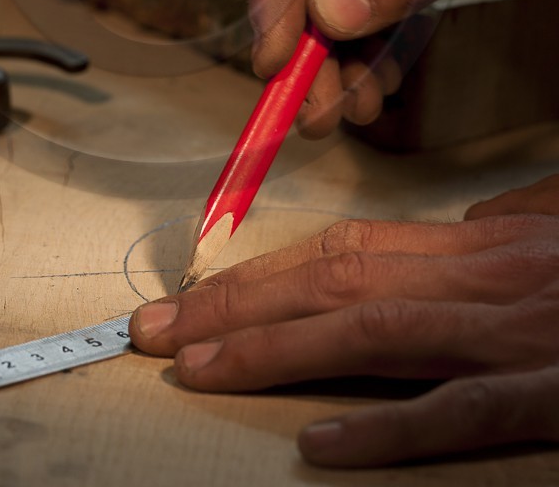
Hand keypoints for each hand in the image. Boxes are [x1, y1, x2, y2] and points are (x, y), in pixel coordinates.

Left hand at [129, 175, 558, 466]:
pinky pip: (465, 410)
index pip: (344, 247)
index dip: (260, 270)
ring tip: (195, 371)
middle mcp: (485, 277)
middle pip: (336, 278)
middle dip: (235, 305)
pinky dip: (391, 428)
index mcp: (481, 244)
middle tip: (152, 334)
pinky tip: (319, 444)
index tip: (191, 295)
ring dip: (276, 350)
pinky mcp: (557, 393)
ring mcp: (519, 334)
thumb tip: (461, 227)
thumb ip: (511, 226)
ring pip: (375, 329)